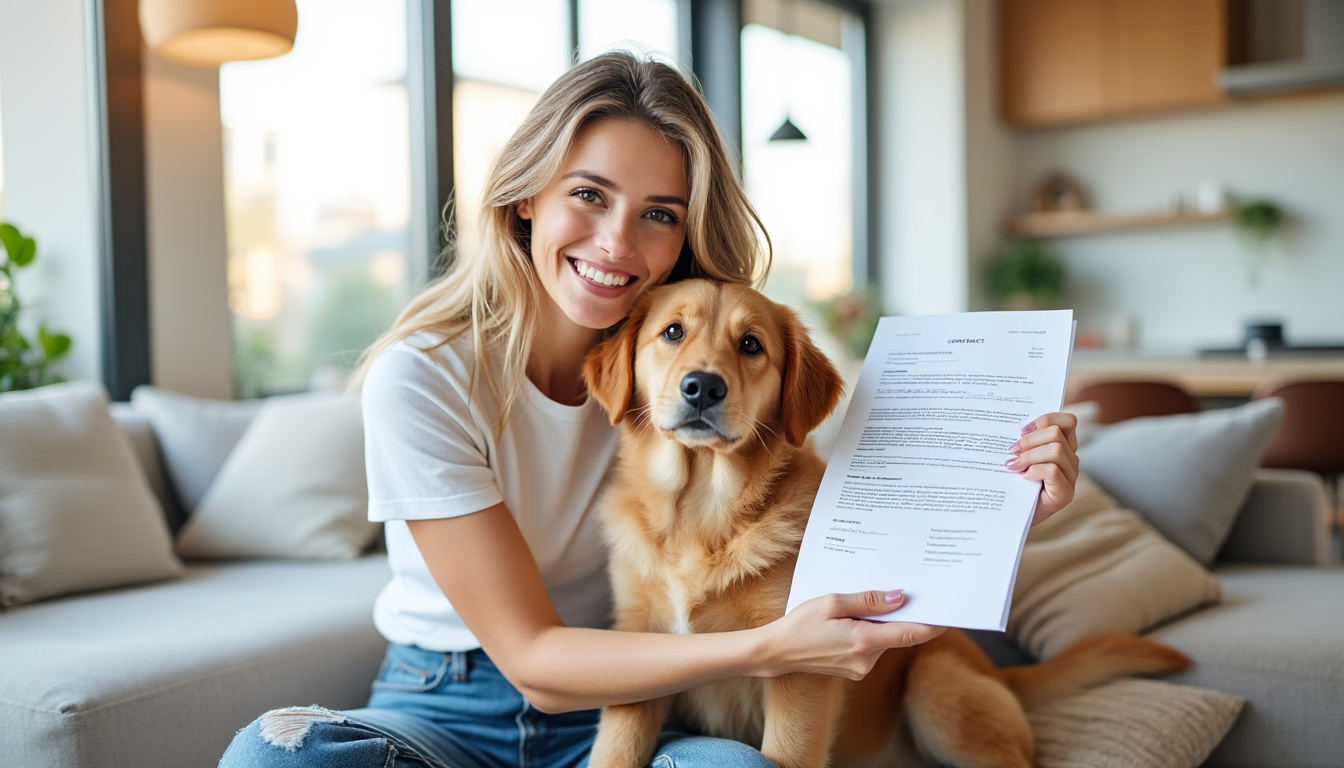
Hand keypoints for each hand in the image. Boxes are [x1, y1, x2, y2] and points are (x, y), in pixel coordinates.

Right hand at [761, 590, 945, 680]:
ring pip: (885, 640)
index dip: (932, 623)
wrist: (776, 652)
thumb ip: (868, 601)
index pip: (910, 634)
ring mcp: (861, 668)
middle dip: (904, 615)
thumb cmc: (800, 624)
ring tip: (871, 601)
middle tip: (912, 591)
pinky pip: (872, 646)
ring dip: (884, 622)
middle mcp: (866, 660)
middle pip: (898, 635)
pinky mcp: (854, 669)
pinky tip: (858, 618)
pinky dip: (872, 631)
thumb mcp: (832, 602)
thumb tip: (899, 597)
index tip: (949, 612)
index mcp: (863, 642)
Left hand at [1008, 412, 1079, 526]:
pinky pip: (1052, 471)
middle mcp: (1071, 460)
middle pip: (1057, 433)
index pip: (1067, 421)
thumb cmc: (1013, 482)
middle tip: (1011, 451)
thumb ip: (1023, 441)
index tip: (1021, 429)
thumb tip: (1010, 426)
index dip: (1045, 420)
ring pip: (1056, 450)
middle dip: (1029, 440)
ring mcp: (1071, 477)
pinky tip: (1023, 478)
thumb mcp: (1018, 456)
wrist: (1011, 515)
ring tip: (1013, 466)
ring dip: (1029, 456)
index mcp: (1063, 446)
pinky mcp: (1065, 494)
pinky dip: (1034, 471)